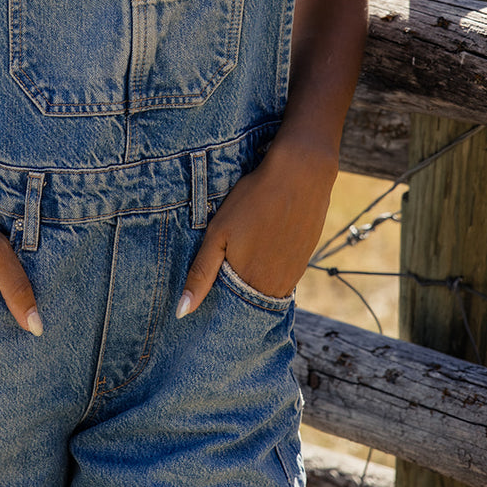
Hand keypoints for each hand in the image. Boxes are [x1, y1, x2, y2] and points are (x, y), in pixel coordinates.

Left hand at [176, 139, 336, 316]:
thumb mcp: (218, 234)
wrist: (300, 174)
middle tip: (224, 270)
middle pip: (250, 304)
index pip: (231, 313)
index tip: (206, 295)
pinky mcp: (304, 260)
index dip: (216, 305)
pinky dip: (269, 272)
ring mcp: (294, 274)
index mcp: (253, 284)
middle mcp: (277, 286)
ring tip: (243, 258)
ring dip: (253, 283)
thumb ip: (201, 274)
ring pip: (267, 291)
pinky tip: (262, 250)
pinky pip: (283, 278)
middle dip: (234, 296)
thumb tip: (183, 312)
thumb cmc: (253, 200)